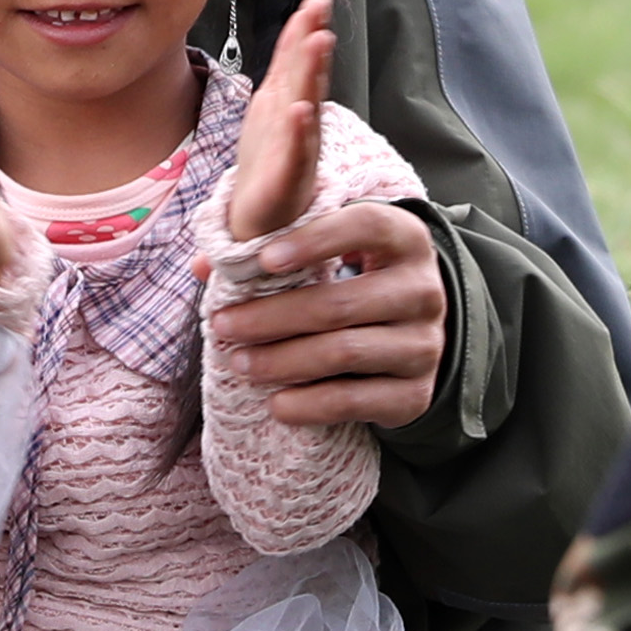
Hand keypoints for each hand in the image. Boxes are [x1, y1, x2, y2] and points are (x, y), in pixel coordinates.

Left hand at [203, 198, 443, 429]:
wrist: (411, 338)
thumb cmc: (355, 282)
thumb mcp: (329, 253)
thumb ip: (271, 247)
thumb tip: (204, 267)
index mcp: (404, 239)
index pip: (366, 226)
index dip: (315, 239)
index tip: (263, 260)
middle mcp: (423, 290)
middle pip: (340, 303)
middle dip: (271, 317)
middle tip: (223, 326)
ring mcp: (425, 345)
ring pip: (344, 353)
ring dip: (282, 361)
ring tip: (240, 364)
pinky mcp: (416, 394)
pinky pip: (355, 401)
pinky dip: (310, 404)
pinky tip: (276, 403)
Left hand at [213, 0, 334, 247]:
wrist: (257, 224)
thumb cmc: (267, 164)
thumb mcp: (273, 108)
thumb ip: (287, 70)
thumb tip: (300, 29)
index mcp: (288, 104)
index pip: (298, 60)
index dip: (306, 28)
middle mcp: (296, 123)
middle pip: (306, 76)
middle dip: (312, 41)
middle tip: (320, 10)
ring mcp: (294, 150)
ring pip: (305, 106)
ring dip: (311, 75)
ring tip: (318, 43)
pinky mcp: (285, 181)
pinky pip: (293, 153)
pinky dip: (298, 132)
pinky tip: (300, 111)